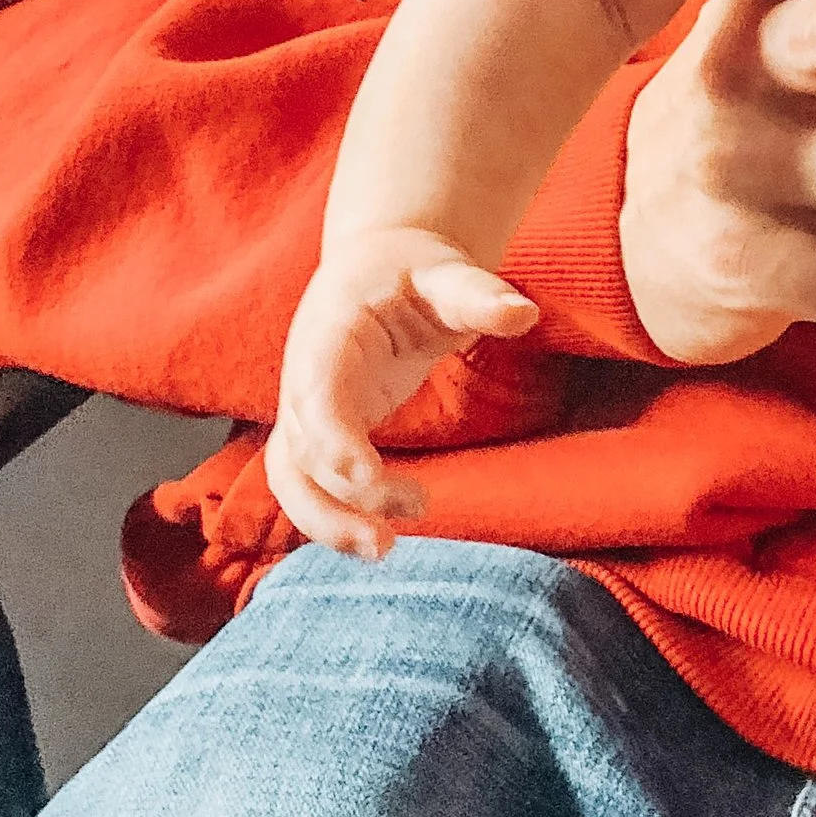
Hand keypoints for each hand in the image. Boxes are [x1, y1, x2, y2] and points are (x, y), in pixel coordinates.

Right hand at [267, 227, 540, 557]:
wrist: (377, 268)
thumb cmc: (411, 270)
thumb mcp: (446, 271)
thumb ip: (478, 294)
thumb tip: (523, 312)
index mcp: (328, 333)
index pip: (317, 393)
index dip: (333, 440)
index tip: (366, 479)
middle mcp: (303, 377)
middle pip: (297, 450)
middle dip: (334, 501)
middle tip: (387, 540)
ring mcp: (305, 409)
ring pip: (292, 478)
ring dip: (325, 521)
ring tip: (384, 549)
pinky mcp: (321, 433)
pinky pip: (310, 483)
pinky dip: (332, 515)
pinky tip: (378, 536)